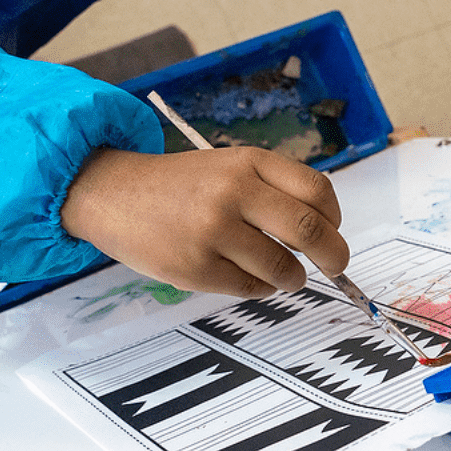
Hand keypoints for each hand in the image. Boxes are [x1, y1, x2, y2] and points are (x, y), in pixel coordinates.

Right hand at [60, 146, 346, 297]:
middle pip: (308, 230)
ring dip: (293, 278)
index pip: (316, 191)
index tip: (334, 230)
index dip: (334, 217)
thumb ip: (272, 189)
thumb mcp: (228, 166)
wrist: (113, 194)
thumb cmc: (180, 184)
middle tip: (336, 266)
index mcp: (247, 162)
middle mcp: (233, 193)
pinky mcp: (194, 268)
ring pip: (282, 267)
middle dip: (334, 255)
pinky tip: (250, 276)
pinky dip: (261, 287)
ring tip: (287, 276)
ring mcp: (212, 232)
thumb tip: (324, 232)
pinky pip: (249, 287)